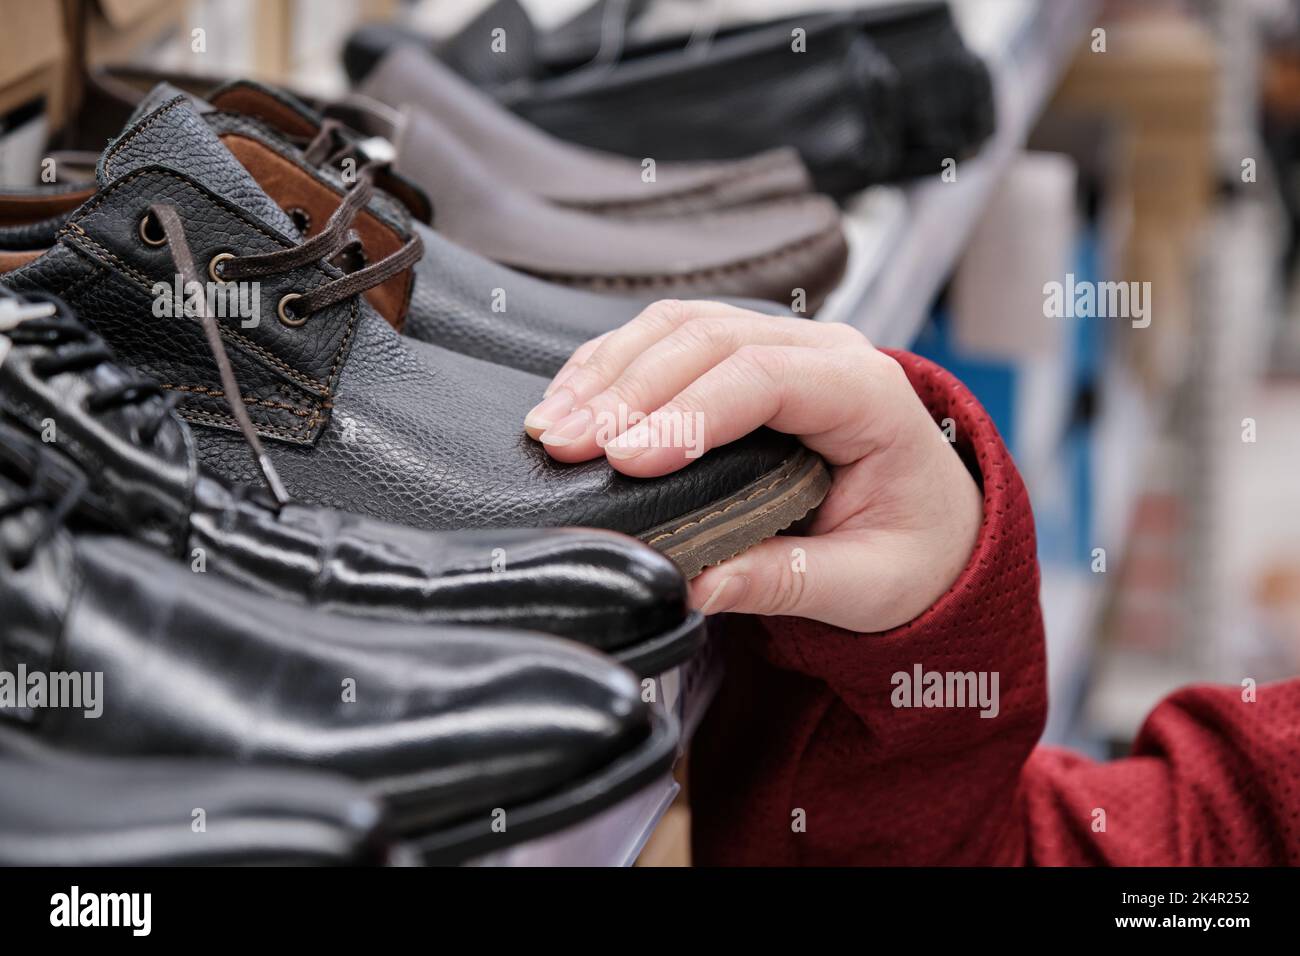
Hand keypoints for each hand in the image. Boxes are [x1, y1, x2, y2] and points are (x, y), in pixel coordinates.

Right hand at [523, 301, 982, 632]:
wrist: (936, 524)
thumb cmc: (915, 550)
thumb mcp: (870, 584)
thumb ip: (790, 581)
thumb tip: (698, 584)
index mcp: (868, 395)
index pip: (766, 378)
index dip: (688, 412)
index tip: (625, 461)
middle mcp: (823, 352)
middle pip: (710, 337)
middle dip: (629, 390)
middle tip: (566, 444)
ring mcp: (782, 346)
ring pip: (680, 326)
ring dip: (609, 372)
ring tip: (552, 426)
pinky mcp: (744, 361)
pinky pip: (670, 339)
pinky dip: (613, 367)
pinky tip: (572, 401)